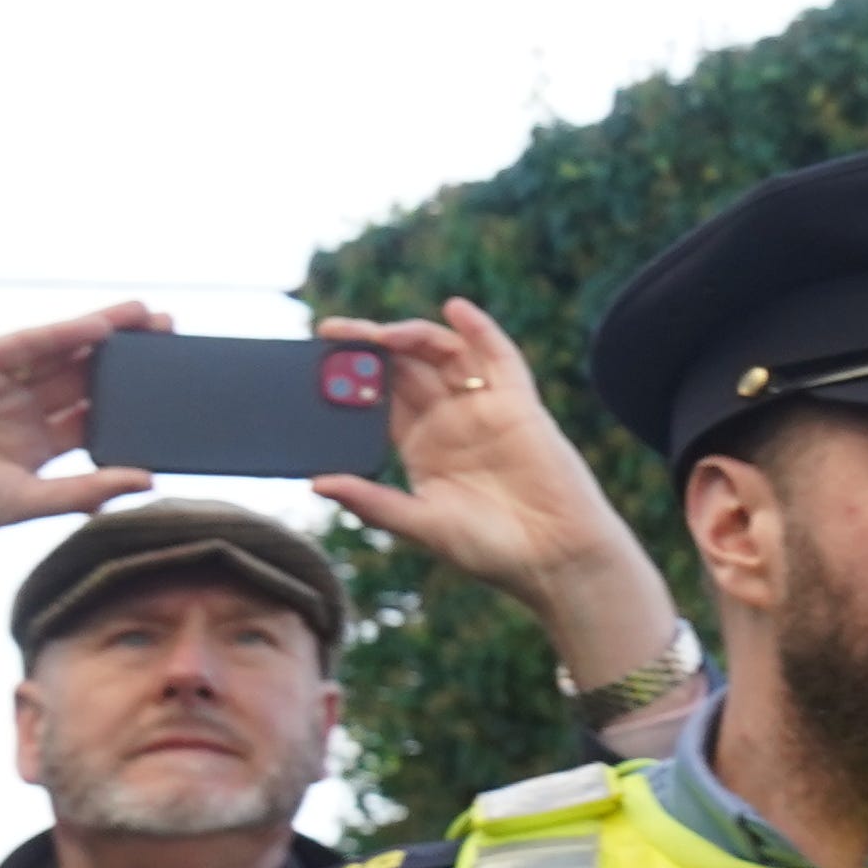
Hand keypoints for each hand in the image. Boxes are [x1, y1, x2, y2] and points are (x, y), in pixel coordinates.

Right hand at [0, 304, 165, 613]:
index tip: (176, 390)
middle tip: (176, 338)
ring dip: (104, 335)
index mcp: (30, 452)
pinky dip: (62, 333)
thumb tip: (147, 480)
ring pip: (59, 354)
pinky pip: (24, 344)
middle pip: (84, 380)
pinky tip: (101, 324)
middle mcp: (14, 415)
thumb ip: (82, 489)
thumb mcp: (20, 503)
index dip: (132, 403)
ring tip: (151, 319)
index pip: (93, 420)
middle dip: (128, 361)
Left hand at [310, 302, 682, 681]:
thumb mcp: (420, 524)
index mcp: (420, 447)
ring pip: (445, 355)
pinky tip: (456, 308)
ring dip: (412, 336)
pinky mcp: (519, 405)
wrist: (553, 558)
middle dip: (370, 347)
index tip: (314, 364)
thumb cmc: (489, 549)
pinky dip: (480, 330)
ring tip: (381, 334)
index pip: (377, 400)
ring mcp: (484, 409)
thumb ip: (372, 501)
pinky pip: (500, 358)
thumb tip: (316, 483)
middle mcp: (449, 421)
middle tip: (331, 333)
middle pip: (405, 368)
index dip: (349, 379)